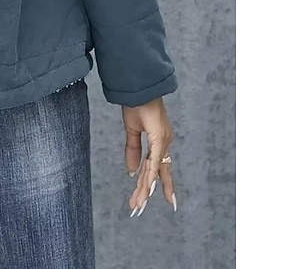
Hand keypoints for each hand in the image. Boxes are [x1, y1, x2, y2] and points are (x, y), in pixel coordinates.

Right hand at [122, 96, 176, 216]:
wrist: (138, 86)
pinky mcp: (158, 137)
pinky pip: (154, 159)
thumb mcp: (131, 129)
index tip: (150, 199)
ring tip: (139, 203)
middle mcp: (164, 143)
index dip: (153, 183)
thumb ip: (132, 150)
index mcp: (159, 141)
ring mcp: (163, 140)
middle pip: (156, 172)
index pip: (155, 167)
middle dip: (148, 191)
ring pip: (153, 169)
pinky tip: (147, 186)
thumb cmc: (136, 102)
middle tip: (140, 208)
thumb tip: (131, 170)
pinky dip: (150, 173)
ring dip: (145, 187)